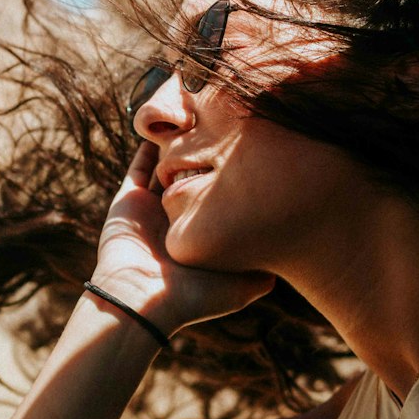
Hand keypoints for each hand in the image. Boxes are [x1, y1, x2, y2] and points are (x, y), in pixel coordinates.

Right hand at [91, 142, 274, 333]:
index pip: (220, 198)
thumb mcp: (241, 287)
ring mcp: (152, 209)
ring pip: (166, 168)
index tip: (254, 154)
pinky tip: (165, 124)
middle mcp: (178, 220)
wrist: (142, 300)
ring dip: (178, 146)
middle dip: (208, 156)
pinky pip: (138, 167)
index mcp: (201, 234)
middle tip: (229, 129)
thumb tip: (291, 260)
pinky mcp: (128, 201)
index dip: (234, 177)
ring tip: (197, 118)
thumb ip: (264, 273)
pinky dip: (147, 146)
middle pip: (195, 179)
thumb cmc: (194, 295)